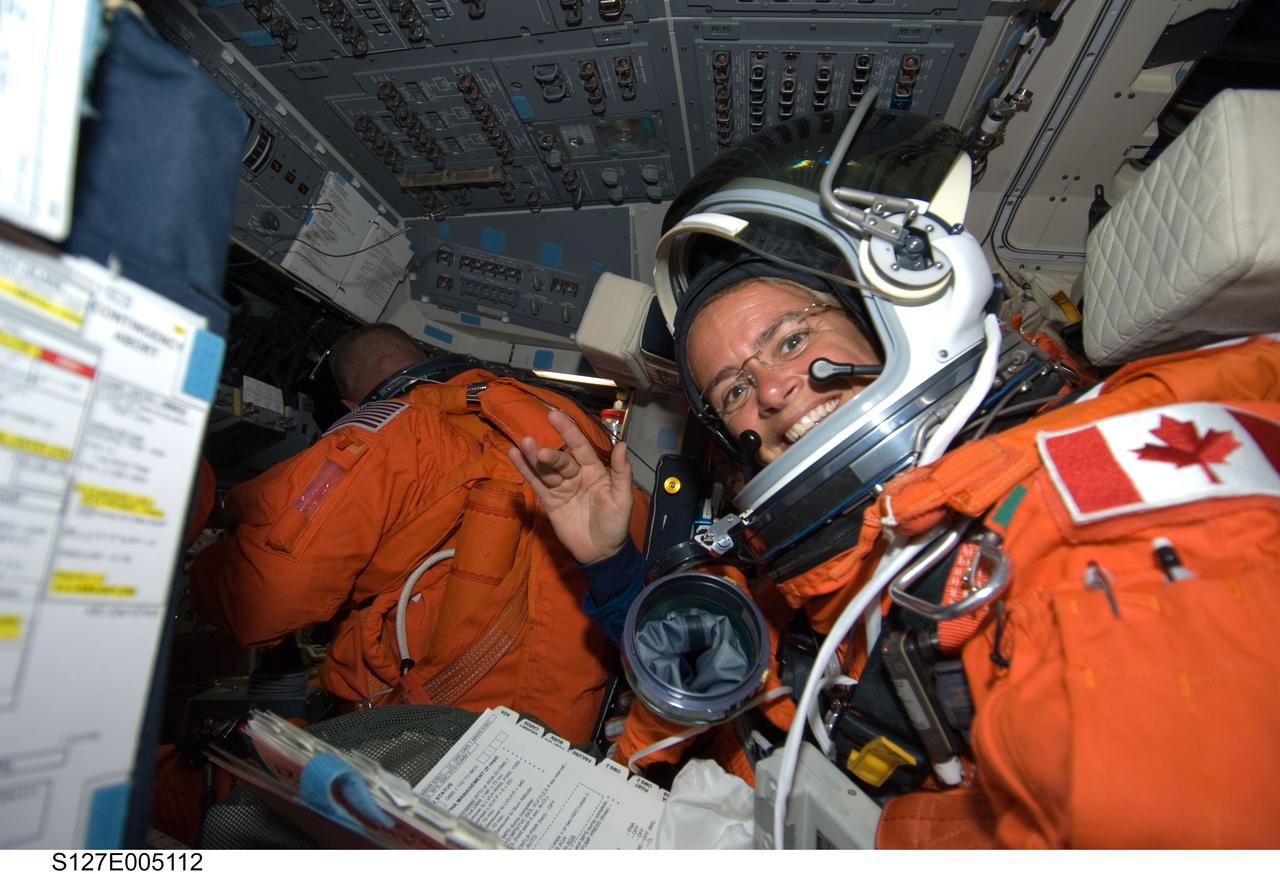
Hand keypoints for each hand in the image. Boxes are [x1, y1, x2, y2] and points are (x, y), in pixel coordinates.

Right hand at [508, 408, 633, 564]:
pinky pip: (537, 484)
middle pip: (560, 461)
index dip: (569, 432)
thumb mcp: (622, 498)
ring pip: (546, 470)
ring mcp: (561, 488)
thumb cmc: (615, 524)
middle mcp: (576, 475)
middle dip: (549, 455)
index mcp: (595, 471)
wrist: (602, 553)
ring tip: (523, 444)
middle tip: (537, 449)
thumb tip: (622, 445)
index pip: (581, 447)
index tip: (555, 416)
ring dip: (533, 458)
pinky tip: (515, 455)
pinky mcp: (550, 502)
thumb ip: (621, 473)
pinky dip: (525, 470)